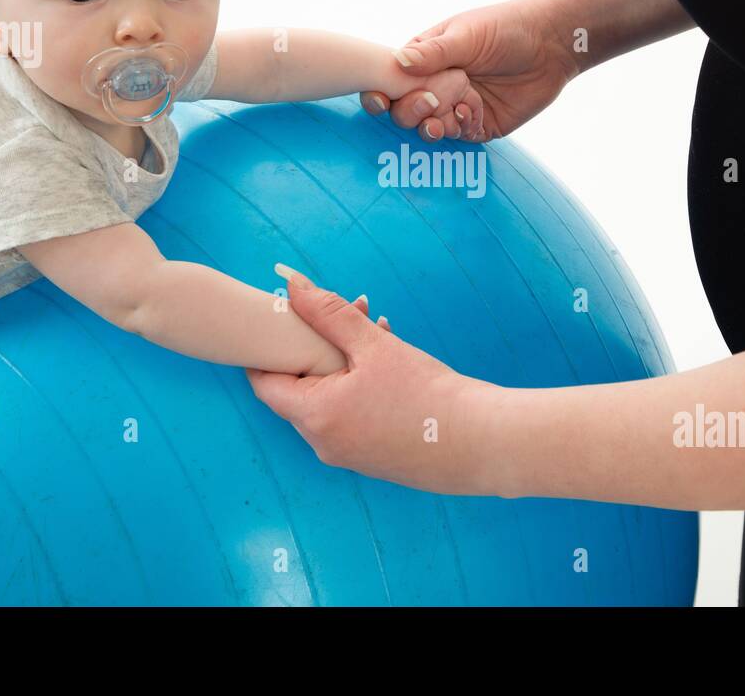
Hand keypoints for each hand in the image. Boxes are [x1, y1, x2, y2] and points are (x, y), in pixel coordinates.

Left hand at [247, 268, 503, 495]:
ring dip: (344, 363)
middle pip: (299, 389)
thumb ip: (329, 313)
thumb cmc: (427, 395)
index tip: (280, 322)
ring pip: (329, 400)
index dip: (267, 350)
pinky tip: (391, 359)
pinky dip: (360, 387)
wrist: (481, 442)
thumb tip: (291, 285)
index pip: (264, 383)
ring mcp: (348, 454)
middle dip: (317, 347)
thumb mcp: (374, 346)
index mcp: (314, 417)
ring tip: (378, 328)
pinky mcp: (372, 458)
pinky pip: (351, 416)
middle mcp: (323, 443)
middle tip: (346, 313)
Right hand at [361, 0, 578, 142]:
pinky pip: (458, 136)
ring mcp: (455, 106)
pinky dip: (460, 128)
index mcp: (424, 59)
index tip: (379, 100)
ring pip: (428, 128)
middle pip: (403, 110)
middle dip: (410, 111)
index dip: (379, 93)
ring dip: (431, 126)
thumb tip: (398, 61)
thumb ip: (434, 52)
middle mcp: (436, 85)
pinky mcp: (478, 125)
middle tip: (430, 102)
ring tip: (444, 118)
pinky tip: (471, 113)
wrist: (552, 45)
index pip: (389, 80)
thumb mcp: (467, 35)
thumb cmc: (507, 28)